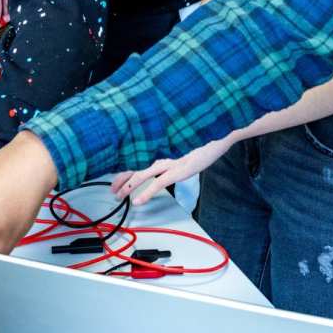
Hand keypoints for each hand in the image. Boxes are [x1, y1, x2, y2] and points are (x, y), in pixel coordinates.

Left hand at [110, 137, 232, 204]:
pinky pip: (158, 183)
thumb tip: (164, 161)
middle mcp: (164, 152)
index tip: (116, 177)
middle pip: (136, 164)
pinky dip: (146, 192)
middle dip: (122, 178)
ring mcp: (171, 160)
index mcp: (164, 147)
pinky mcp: (179, 169)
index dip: (125, 167)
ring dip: (128, 185)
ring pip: (142, 173)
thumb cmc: (205, 139)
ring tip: (119, 195)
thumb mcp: (186, 146)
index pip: (139, 157)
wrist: (220, 132)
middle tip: (112, 189)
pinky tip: (138, 200)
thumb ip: (175, 152)